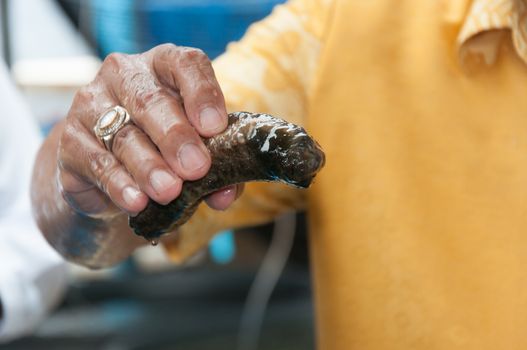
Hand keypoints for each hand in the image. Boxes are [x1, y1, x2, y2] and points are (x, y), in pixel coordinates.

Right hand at [58, 44, 241, 218]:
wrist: (112, 171)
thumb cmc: (166, 150)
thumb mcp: (196, 151)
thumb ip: (216, 169)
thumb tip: (224, 194)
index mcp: (165, 66)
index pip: (185, 64)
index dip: (202, 93)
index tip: (215, 127)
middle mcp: (125, 75)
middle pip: (151, 101)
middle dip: (176, 137)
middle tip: (196, 167)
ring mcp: (92, 104)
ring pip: (123, 135)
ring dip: (149, 167)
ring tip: (169, 192)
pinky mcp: (70, 140)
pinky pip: (97, 162)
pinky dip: (119, 184)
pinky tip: (136, 201)